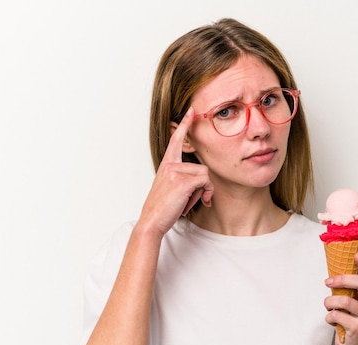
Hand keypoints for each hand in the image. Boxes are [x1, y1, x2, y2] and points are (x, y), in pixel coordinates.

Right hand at [138, 108, 213, 236]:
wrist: (151, 221)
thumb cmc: (162, 208)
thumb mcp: (171, 189)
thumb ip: (183, 179)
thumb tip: (204, 182)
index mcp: (166, 165)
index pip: (176, 140)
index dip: (184, 125)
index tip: (191, 111)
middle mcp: (170, 165)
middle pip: (202, 168)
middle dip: (203, 187)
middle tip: (193, 200)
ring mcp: (175, 171)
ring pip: (205, 176)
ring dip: (203, 193)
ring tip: (188, 203)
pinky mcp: (182, 180)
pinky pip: (205, 182)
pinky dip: (203, 195)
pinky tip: (192, 204)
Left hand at [324, 252, 357, 344]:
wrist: (352, 344)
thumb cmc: (350, 318)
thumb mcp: (352, 299)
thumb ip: (349, 286)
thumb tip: (335, 266)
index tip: (356, 254)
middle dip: (342, 279)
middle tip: (328, 282)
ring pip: (345, 300)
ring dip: (330, 302)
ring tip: (328, 306)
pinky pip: (337, 315)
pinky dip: (329, 316)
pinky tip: (333, 320)